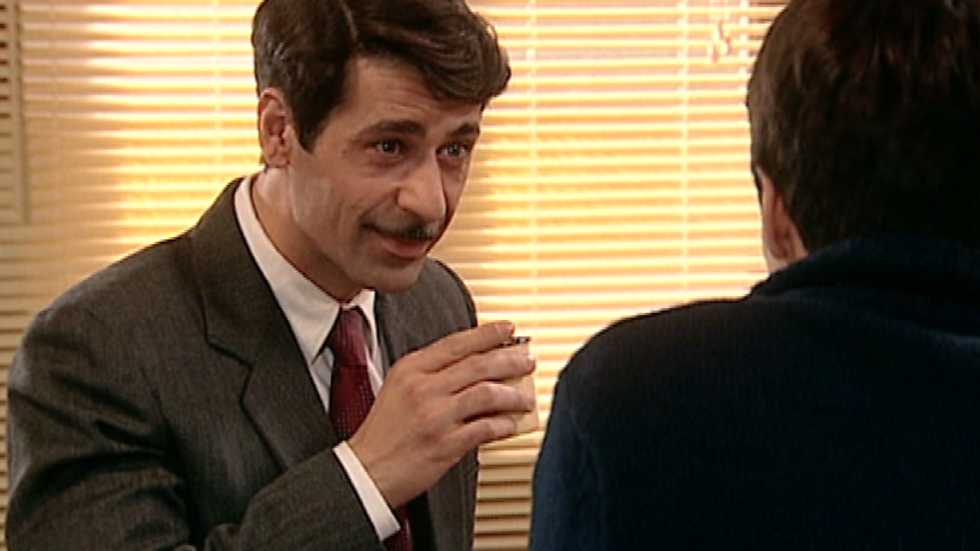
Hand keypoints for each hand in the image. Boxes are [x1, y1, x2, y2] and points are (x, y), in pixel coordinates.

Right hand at [347, 321, 535, 508]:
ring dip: (513, 394)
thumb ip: (431, 373)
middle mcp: (424, 389)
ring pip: (488, 394)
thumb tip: (474, 363)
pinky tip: (510, 424)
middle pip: (478, 364)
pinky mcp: (446, 444)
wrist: (367, 471)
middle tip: (527, 360)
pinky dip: (504, 425)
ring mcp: (436, 416)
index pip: (457, 343)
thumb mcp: (398, 388)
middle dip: (510, 360)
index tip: (508, 329)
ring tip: (524, 397)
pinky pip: (486, 428)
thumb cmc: (384, 432)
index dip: (488, 334)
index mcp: (411, 370)